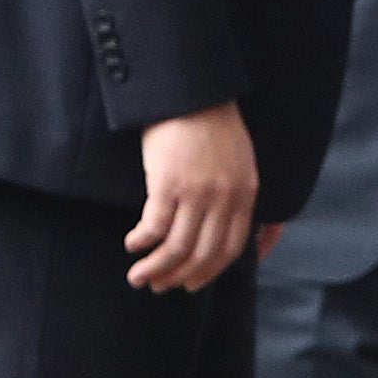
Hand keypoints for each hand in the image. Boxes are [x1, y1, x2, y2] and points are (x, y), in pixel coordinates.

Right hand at [130, 101, 260, 292]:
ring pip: (177, 249)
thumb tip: (236, 230)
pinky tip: (132, 244)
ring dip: (155, 269)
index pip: (231, 249)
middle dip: (178, 277)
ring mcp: (197, 193)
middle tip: (159, 286)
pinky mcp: (168, 184)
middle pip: (202, 255)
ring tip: (138, 277)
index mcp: (245, 194)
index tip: (190, 284)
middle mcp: (224, 199)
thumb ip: (238, 193)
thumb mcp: (240, 160)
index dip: (208, 272)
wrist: (190, 91)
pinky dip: (141, 242)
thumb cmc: (211, 122)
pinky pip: (154, 228)